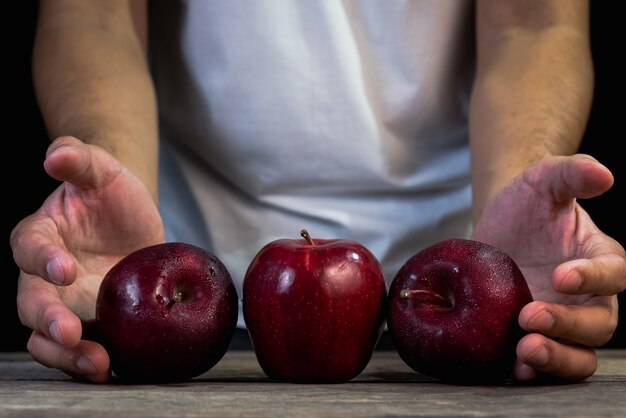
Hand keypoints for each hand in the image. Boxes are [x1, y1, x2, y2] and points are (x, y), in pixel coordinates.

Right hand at [10, 136, 163, 381]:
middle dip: (48, 320)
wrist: (131, 219)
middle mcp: (44, 277)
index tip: (64, 268)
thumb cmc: (110, 192)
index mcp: (40, 236)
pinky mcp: (90, 322)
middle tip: (71, 332)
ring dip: (67, 354)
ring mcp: (66, 303)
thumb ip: (79, 158)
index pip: (29, 248)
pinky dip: (89, 361)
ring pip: (48, 336)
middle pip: (32, 303)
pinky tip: (113, 368)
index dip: (42, 260)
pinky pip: (81, 347)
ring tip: (98, 363)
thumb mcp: (101, 169)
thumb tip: (56, 153)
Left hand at [471, 154, 625, 381]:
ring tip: (524, 352)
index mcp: (599, 260)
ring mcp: (562, 322)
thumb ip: (571, 172)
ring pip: (579, 354)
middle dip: (568, 325)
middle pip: (598, 324)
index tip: (563, 275)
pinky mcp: (534, 338)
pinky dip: (534, 370)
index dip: (593, 277)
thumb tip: (602, 173)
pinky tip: (511, 366)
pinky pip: (546, 365)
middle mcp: (588, 298)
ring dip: (556, 357)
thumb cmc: (526, 204)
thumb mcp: (543, 180)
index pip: (613, 274)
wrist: (495, 229)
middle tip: (530, 317)